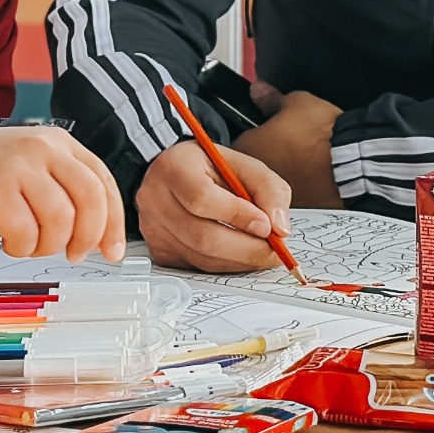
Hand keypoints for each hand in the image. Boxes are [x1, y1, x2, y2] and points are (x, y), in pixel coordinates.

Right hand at [0, 126, 125, 261]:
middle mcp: (44, 149)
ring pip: (60, 219)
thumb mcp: (35, 164)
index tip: (112, 250)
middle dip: (88, 236)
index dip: (113, 222)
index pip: (103, 182)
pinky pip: (25, 232)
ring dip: (48, 245)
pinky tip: (9, 241)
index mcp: (61, 143)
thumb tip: (99, 236)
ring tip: (31, 244)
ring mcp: (19, 167)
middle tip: (75, 254)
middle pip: (90, 198)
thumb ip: (67, 188)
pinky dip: (21, 248)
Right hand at [137, 140, 292, 271]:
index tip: (267, 227)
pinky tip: (240, 254)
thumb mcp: (242, 165)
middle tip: (275, 252)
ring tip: (262, 252)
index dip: (238, 216)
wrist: (175, 175)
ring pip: (202, 258)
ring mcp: (153, 229)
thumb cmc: (210, 169)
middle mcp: (155, 200)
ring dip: (239, 260)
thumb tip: (280, 229)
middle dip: (246, 249)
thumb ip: (268, 189)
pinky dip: (226, 264)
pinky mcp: (159, 252)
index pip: (202, 198)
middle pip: (202, 236)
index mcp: (174, 168)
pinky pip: (198, 267)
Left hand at [233, 90, 343, 209]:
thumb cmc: (322, 132)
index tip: (270, 131)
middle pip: (252, 169)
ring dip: (283, 176)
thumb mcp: (295, 102)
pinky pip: (294, 198)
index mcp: (248, 148)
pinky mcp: (298, 210)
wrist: (351, 159)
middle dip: (267, 158)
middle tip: (287, 146)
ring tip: (304, 162)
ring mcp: (276, 196)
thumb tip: (259, 90)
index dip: (255, 135)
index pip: (238, 142)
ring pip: (271, 188)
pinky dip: (300, 189)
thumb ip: (270, 98)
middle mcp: (256, 178)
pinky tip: (314, 177)